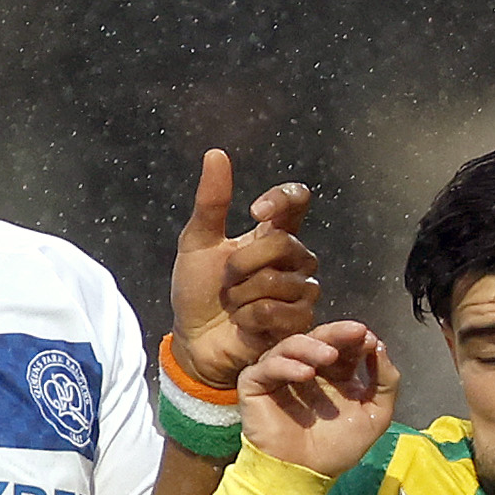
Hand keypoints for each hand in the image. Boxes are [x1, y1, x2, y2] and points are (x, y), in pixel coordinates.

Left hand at [170, 150, 321, 389]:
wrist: (194, 341)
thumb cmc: (197, 292)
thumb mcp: (196, 243)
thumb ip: (211, 202)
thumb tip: (216, 153)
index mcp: (272, 234)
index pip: (296, 201)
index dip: (282, 199)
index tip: (256, 210)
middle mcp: (294, 260)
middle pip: (282, 243)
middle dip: (241, 263)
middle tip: (225, 281)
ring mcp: (300, 292)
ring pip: (278, 280)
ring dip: (242, 294)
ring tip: (233, 305)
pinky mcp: (299, 324)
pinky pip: (276, 311)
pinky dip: (249, 317)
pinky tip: (243, 323)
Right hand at [237, 320, 395, 477]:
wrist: (304, 475)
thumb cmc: (335, 450)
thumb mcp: (375, 416)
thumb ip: (385, 383)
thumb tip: (380, 347)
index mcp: (333, 374)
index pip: (342, 345)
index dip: (354, 338)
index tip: (368, 339)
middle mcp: (306, 369)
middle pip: (319, 338)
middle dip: (337, 333)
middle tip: (354, 332)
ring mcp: (280, 375)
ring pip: (291, 346)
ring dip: (312, 346)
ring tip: (330, 355)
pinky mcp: (256, 384)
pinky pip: (267, 366)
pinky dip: (287, 365)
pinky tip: (306, 374)